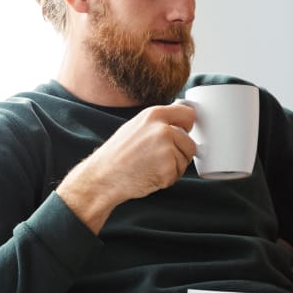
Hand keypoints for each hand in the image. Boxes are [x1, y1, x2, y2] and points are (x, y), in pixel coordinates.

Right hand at [56, 102, 196, 232]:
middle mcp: (162, 129)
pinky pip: (178, 174)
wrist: (103, 177)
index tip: (183, 132)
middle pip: (190, 142)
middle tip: (157, 158)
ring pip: (185, 159)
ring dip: (174, 166)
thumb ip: (159, 122)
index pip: (188, 114)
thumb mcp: (136, 126)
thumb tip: (181, 119)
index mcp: (154, 115)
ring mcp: (166, 149)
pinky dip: (167, 178)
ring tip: (151, 166)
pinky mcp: (168, 169)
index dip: (187, 126)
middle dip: (180, 153)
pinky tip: (150, 175)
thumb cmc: (117, 154)